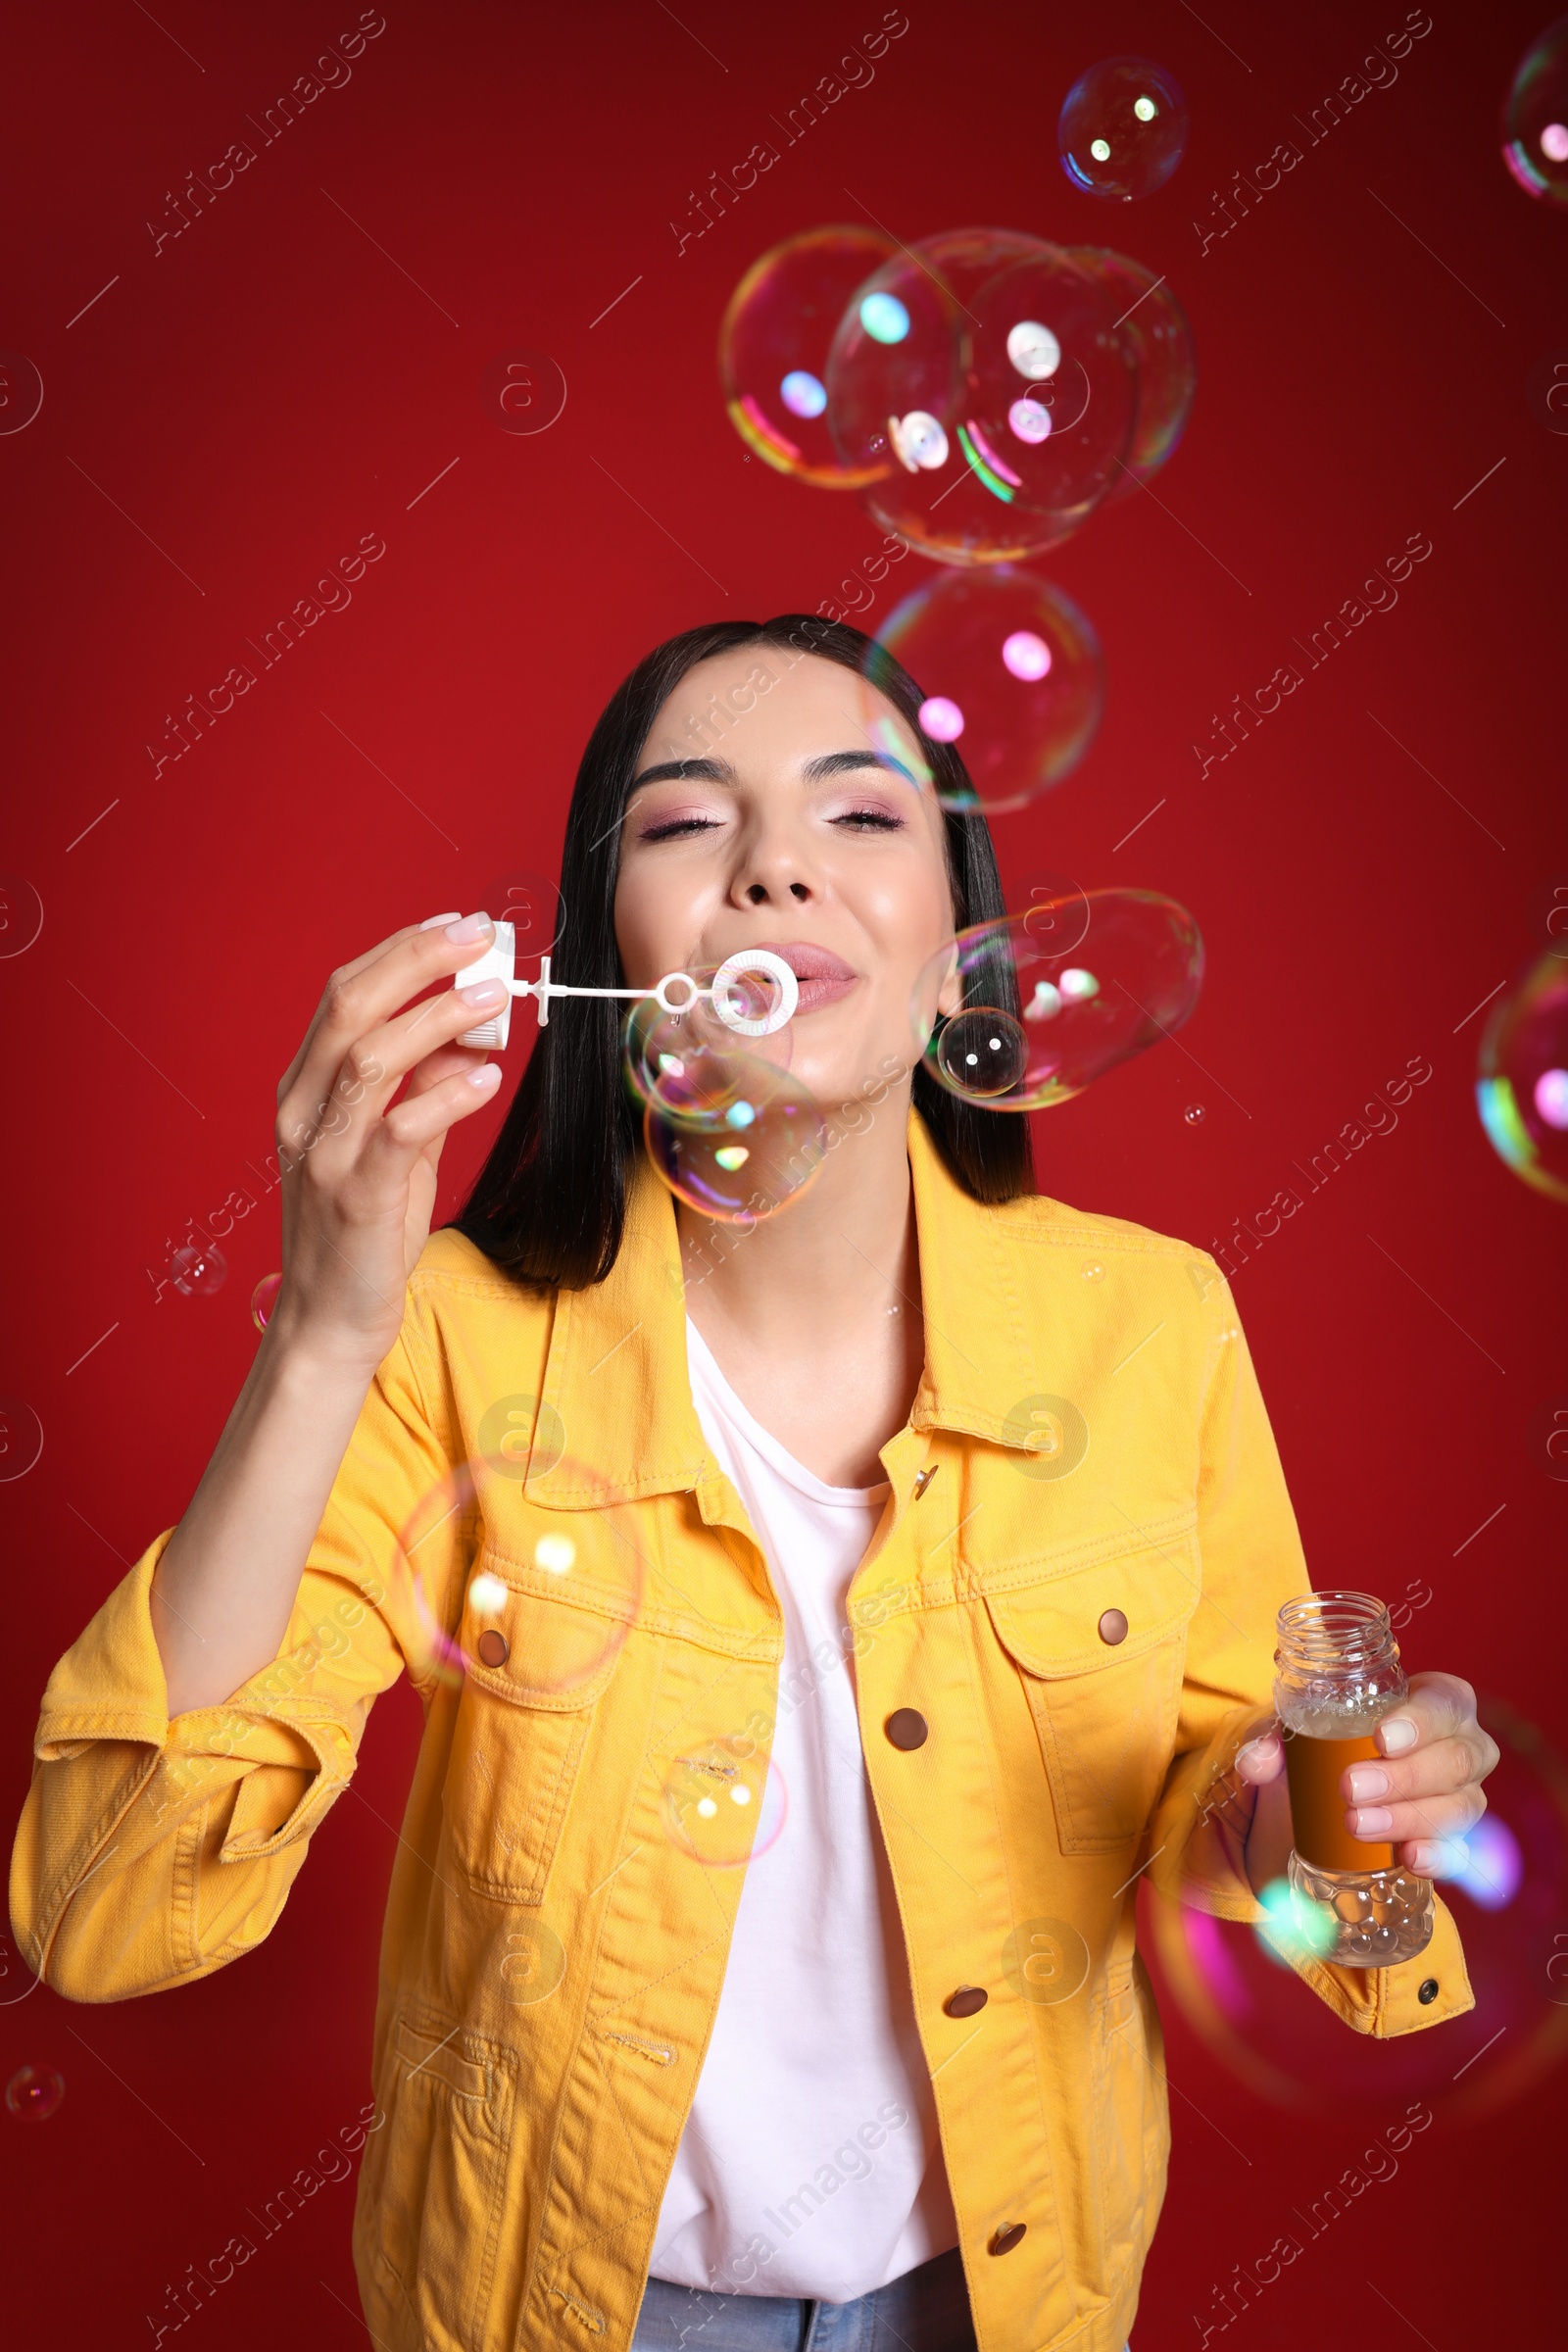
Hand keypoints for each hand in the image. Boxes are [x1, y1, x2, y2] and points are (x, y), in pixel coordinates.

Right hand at [267, 911, 504, 1372]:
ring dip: (437, 1018)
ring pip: (371, 1059)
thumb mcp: (396, 1149)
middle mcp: (305, 1111)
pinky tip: (486, 1077)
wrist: (329, 1322)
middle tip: (477, 938)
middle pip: (351, 1008)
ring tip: (494, 999)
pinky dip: (446, 1095)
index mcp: (306, 1090)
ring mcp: (325, 1153)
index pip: (344, 996)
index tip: (454, 927)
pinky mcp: (356, 1196)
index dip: (399, 953)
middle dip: (417, 962)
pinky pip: (400, 1129)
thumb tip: (468, 1035)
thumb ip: (422, 1090)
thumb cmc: (362, 1232)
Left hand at [1235, 1672, 1499, 1890]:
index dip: (1422, 1720)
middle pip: (1456, 1760)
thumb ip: (1272, 1738)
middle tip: (1351, 1788)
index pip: (1446, 1702)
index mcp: (1432, 1703)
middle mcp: (1460, 1747)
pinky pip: (1459, 1851)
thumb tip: (1256, 1762)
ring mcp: (1461, 1796)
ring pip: (1459, 1806)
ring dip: (1409, 1818)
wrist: (1325, 1796)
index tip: (1382, 1739)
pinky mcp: (1452, 1840)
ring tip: (1357, 1825)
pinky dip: (1439, 1856)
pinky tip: (1410, 1858)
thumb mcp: (1296, 1731)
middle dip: (1404, 1776)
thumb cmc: (1326, 1745)